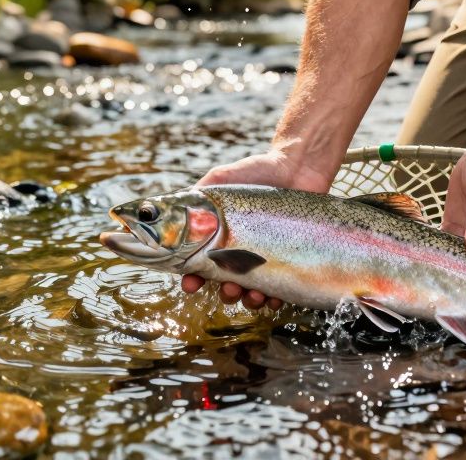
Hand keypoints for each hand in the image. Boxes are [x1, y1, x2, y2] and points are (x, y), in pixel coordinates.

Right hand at [181, 147, 336, 310]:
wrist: (298, 167)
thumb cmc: (256, 172)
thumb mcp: (219, 180)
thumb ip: (195, 197)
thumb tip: (167, 213)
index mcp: (219, 239)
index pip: (200, 266)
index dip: (192, 279)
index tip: (191, 284)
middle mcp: (240, 253)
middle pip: (226, 285)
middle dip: (225, 293)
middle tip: (229, 288)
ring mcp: (264, 259)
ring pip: (251, 292)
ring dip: (248, 300)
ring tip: (253, 294)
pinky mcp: (289, 261)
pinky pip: (281, 289)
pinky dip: (274, 299)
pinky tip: (274, 297)